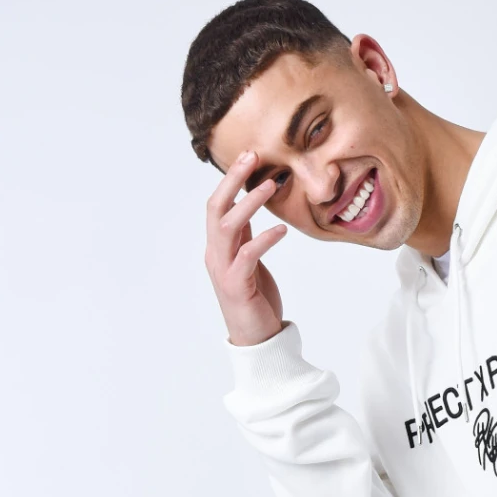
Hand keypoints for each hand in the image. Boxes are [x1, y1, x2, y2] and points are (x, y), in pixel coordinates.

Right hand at [205, 150, 286, 345]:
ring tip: (271, 185)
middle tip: (253, 156)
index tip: (250, 156)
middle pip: (216, 207)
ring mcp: (223, 270)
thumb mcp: (250, 261)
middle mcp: (215, 254)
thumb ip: (246, 236)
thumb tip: (251, 207)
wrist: (257, 340)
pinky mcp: (237, 286)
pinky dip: (264, 240)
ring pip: (228, 227)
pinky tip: (281, 230)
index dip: (231, 179)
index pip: (218, 204)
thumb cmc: (255, 300)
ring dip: (249, 204)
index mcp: (218, 247)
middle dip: (232, 180)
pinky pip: (248, 256)